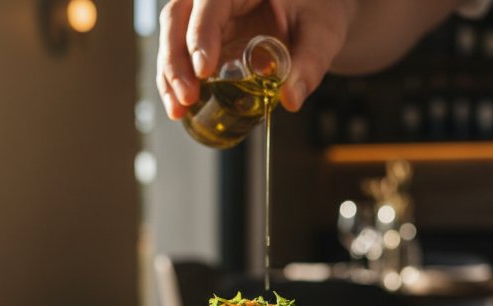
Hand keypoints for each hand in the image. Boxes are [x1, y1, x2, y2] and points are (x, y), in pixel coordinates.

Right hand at [157, 0, 357, 119]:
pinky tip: (180, 107)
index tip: (204, 69)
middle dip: (176, 60)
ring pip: (172, 35)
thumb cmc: (319, 10)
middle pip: (178, 16)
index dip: (201, 33)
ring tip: (179, 109)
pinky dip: (175, 81)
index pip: (211, 1)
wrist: (316, 13)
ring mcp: (206, 15)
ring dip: (169, 75)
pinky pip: (180, 54)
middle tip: (187, 96)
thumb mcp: (323, 33)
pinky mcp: (205, 36)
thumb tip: (292, 99)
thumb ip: (310, 62)